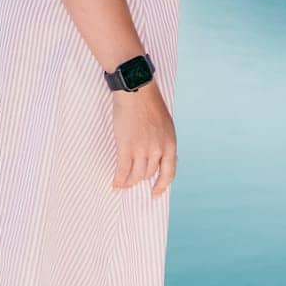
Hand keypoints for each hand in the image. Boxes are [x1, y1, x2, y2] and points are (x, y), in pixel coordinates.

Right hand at [110, 79, 176, 196]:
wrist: (136, 92)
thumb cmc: (150, 104)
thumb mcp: (166, 125)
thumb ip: (163, 142)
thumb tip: (160, 157)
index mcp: (170, 145)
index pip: (168, 173)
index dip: (161, 186)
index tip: (155, 193)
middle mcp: (158, 150)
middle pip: (148, 174)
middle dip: (140, 180)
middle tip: (132, 182)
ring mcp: (142, 150)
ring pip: (136, 174)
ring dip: (129, 181)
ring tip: (123, 183)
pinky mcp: (127, 147)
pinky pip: (123, 170)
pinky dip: (119, 179)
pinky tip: (115, 183)